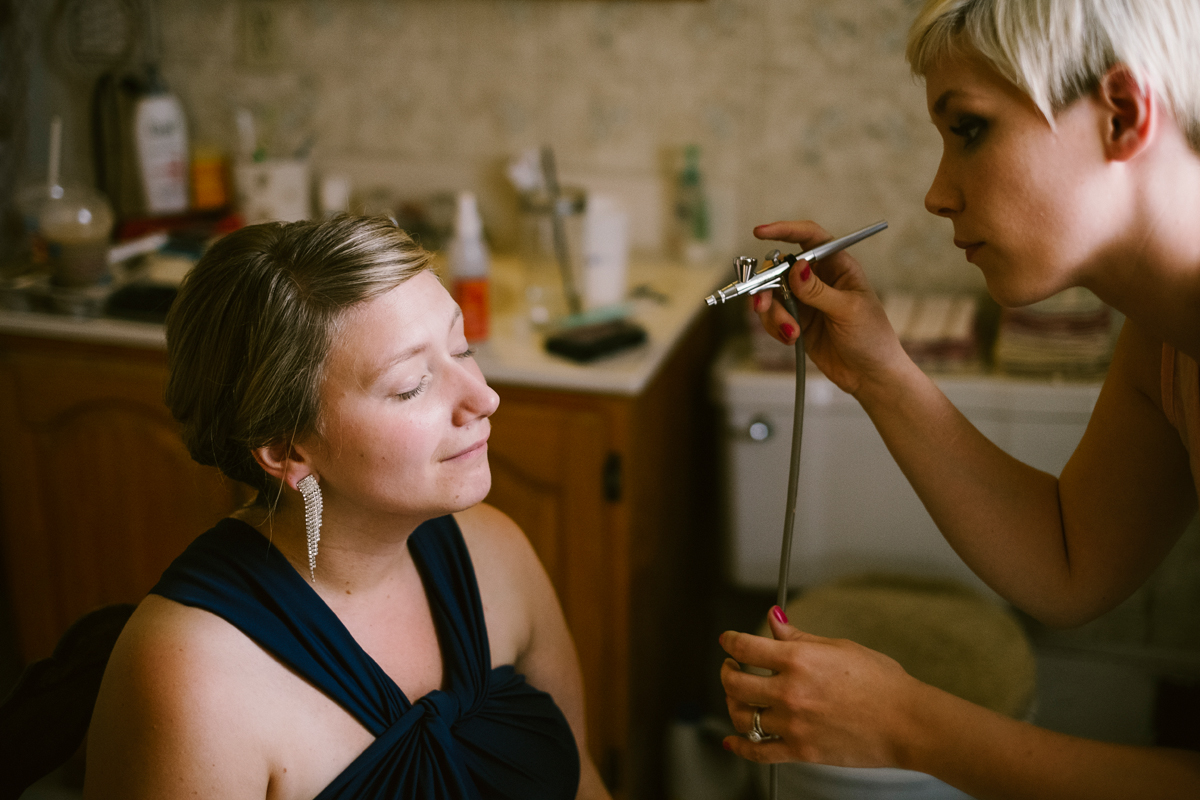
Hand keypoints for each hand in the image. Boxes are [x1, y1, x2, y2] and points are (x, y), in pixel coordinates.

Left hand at [719, 606, 918, 767]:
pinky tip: (732, 740)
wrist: (906, 722)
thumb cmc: (881, 682)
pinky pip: (758, 751)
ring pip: (742, 716)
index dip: (730, 641)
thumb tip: (775, 620)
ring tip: (738, 696)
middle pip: (736, 683)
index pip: (745, 647)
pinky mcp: (801, 751)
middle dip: (727, 671)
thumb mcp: (839, 648)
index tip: (727, 640)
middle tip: (730, 667)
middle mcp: (790, 692)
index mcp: (798, 660)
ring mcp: (793, 724)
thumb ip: (799, 637)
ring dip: (733, 703)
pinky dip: (739, 746)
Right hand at [750, 220, 908, 397]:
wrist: (870, 375)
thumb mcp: (847, 311)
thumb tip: (795, 268)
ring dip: (772, 313)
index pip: (809, 237)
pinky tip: (792, 339)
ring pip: (771, 294)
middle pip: (779, 267)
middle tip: (761, 305)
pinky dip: (775, 327)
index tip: (759, 232)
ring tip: (790, 332)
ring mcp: (805, 300)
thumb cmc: (872, 338)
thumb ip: (818, 291)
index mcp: (838, 266)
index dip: (784, 230)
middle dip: (766, 286)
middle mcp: (818, 278)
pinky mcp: (796, 321)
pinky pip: (772, 316)